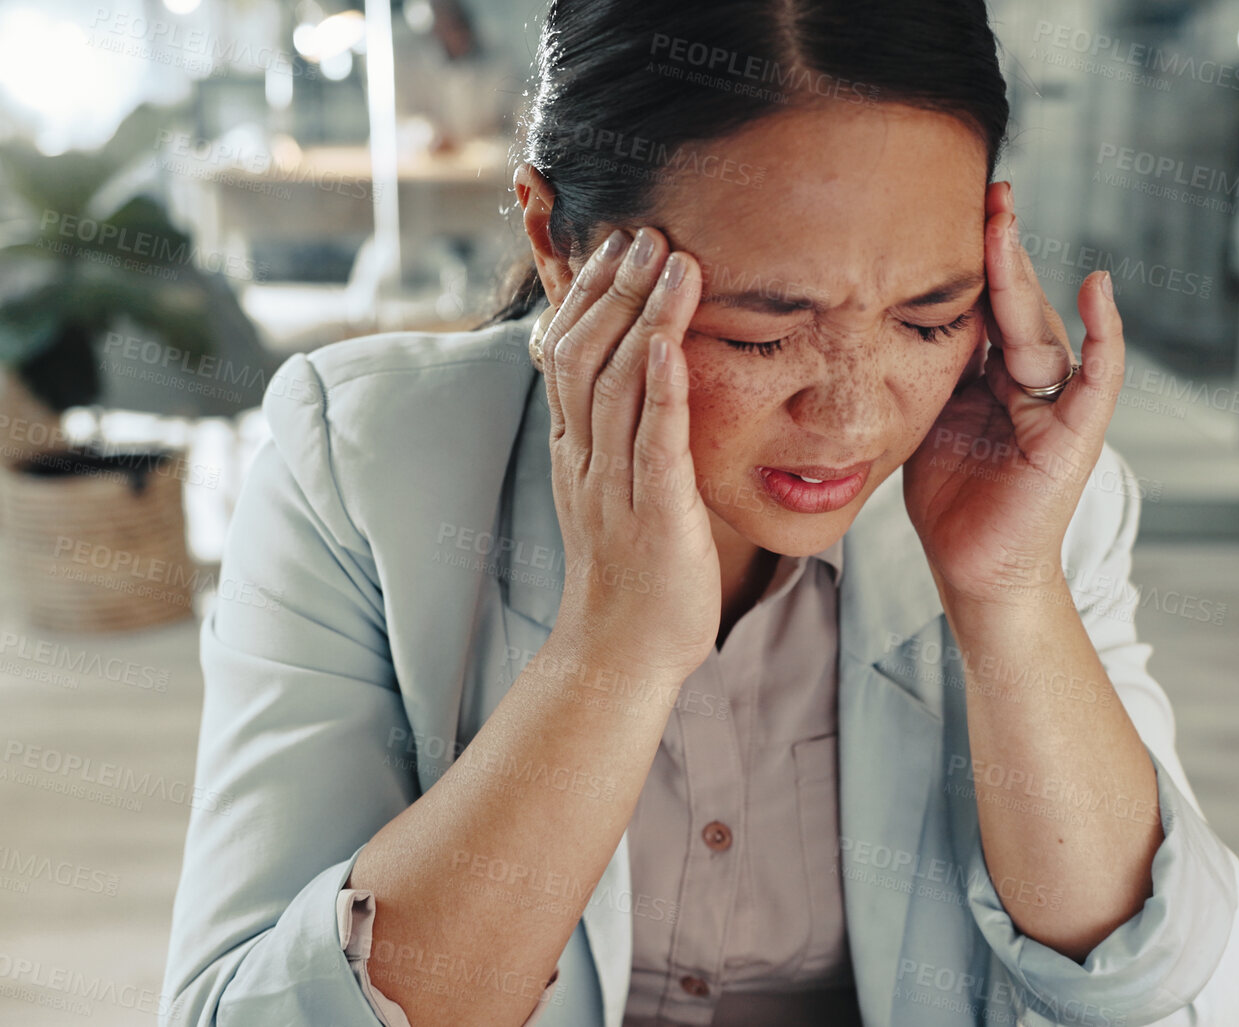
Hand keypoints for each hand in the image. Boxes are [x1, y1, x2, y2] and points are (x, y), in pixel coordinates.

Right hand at [542, 226, 720, 682]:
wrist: (621, 655)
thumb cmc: (632, 576)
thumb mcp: (614, 491)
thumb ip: (619, 436)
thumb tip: (639, 382)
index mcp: (575, 451)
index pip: (565, 354)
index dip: (587, 294)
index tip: (615, 244)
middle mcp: (586, 459)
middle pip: (585, 355)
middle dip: (613, 288)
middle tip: (645, 231)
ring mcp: (615, 486)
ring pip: (616, 386)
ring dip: (644, 317)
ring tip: (672, 260)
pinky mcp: (654, 514)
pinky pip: (653, 441)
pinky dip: (662, 387)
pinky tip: (672, 341)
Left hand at [902, 182, 1126, 605]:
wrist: (974, 572)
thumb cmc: (949, 505)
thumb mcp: (923, 422)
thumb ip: (925, 372)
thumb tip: (884, 316)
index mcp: (988, 378)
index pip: (981, 307)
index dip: (969, 262)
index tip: (949, 207)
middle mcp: (1027, 383)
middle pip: (1014, 306)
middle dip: (1000, 250)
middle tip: (990, 192)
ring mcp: (1056, 406)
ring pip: (1041, 328)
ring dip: (1024, 276)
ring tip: (1005, 225)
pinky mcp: (1076, 434)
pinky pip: (1098, 376)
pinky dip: (1105, 333)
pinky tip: (1099, 288)